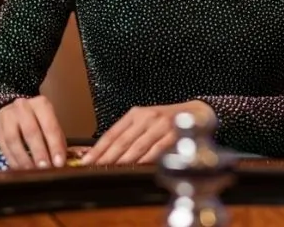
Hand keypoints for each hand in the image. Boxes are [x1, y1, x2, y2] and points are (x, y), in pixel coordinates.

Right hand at [0, 95, 67, 169]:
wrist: (15, 112)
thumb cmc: (38, 120)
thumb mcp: (51, 124)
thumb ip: (58, 140)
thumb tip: (65, 160)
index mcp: (41, 104)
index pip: (49, 125)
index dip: (55, 145)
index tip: (59, 162)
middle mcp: (23, 107)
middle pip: (31, 131)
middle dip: (39, 152)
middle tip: (45, 168)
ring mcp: (7, 117)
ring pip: (14, 140)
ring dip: (24, 158)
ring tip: (32, 171)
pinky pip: (4, 147)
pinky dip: (13, 161)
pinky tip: (21, 170)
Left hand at [81, 100, 215, 165]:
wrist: (195, 114)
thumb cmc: (166, 121)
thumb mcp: (145, 122)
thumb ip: (128, 135)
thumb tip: (105, 154)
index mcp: (136, 113)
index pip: (113, 132)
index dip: (99, 147)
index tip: (88, 160)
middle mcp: (147, 117)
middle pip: (123, 140)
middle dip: (108, 156)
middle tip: (97, 168)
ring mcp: (161, 125)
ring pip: (138, 145)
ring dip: (125, 160)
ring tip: (113, 170)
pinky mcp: (174, 133)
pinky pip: (157, 150)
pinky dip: (146, 159)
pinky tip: (138, 167)